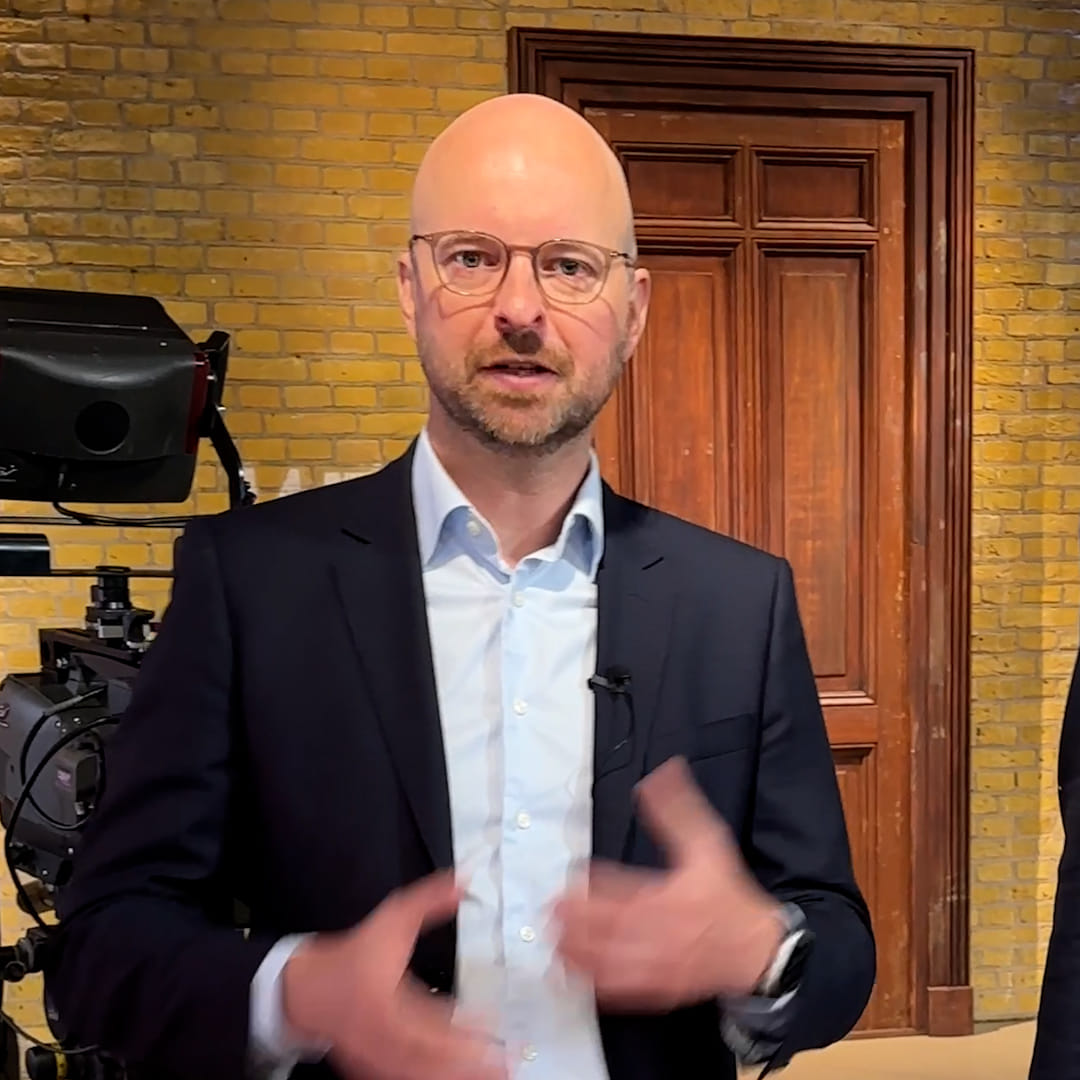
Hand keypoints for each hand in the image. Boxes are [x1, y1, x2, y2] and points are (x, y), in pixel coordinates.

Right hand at [282, 870, 506, 1079]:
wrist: (307, 988)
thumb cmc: (353, 953)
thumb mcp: (392, 919)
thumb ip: (429, 900)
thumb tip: (464, 880)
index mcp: (383, 1002)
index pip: (425, 1021)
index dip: (459, 1029)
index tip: (491, 1025)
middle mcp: (379, 1036)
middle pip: (426, 1059)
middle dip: (464, 1064)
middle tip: (502, 1065)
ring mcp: (375, 1058)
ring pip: (418, 1075)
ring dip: (454, 1076)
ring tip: (492, 1074)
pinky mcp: (373, 1069)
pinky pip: (405, 1079)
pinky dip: (431, 1079)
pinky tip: (457, 1077)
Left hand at [552, 756, 784, 1010]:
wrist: (757, 949)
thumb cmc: (728, 895)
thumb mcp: (708, 843)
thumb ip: (678, 810)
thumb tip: (660, 774)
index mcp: (666, 896)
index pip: (620, 889)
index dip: (592, 883)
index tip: (573, 874)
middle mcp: (657, 932)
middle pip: (606, 928)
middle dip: (575, 919)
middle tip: (549, 909)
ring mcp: (656, 965)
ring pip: (608, 962)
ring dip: (576, 951)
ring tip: (553, 938)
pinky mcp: (657, 989)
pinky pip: (619, 990)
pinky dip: (592, 982)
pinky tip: (572, 973)